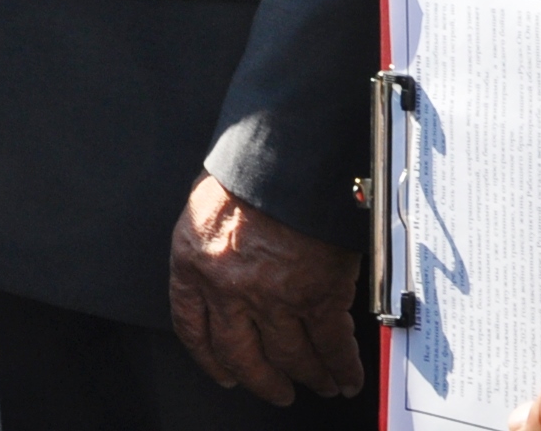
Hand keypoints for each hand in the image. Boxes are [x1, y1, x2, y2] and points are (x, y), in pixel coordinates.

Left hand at [167, 174, 362, 406]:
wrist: (287, 149)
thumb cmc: (250, 167)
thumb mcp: (209, 208)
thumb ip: (216, 249)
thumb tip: (234, 276)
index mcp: (193, 264)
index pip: (194, 329)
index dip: (211, 360)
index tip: (225, 374)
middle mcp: (227, 288)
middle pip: (243, 356)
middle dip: (264, 381)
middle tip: (278, 391)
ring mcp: (273, 296)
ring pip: (291, 356)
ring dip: (309, 375)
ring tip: (322, 383)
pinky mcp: (316, 294)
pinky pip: (330, 344)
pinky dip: (341, 365)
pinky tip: (347, 375)